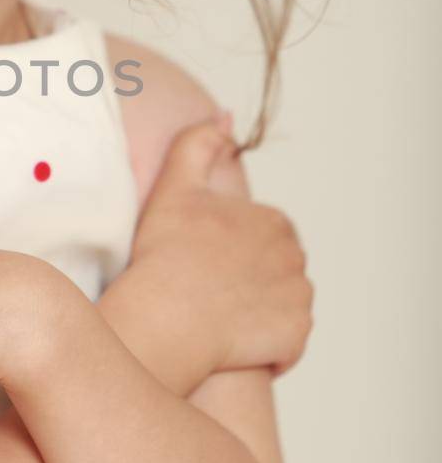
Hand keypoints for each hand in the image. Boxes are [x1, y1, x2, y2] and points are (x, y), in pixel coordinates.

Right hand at [119, 118, 313, 379]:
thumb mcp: (176, 186)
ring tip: (215, 316)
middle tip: (205, 289)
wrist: (164, 315)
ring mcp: (298, 300)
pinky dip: (264, 345)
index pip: (261, 236)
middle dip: (246, 279)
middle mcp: (296, 258)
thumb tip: (226, 117)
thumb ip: (198, 144)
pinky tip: (230, 343)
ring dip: (256, 312)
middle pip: (273, 271)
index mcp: (275, 222)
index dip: (229, 249)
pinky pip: (285, 343)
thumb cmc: (164, 253)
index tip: (200, 260)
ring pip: (279, 306)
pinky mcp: (295, 337)